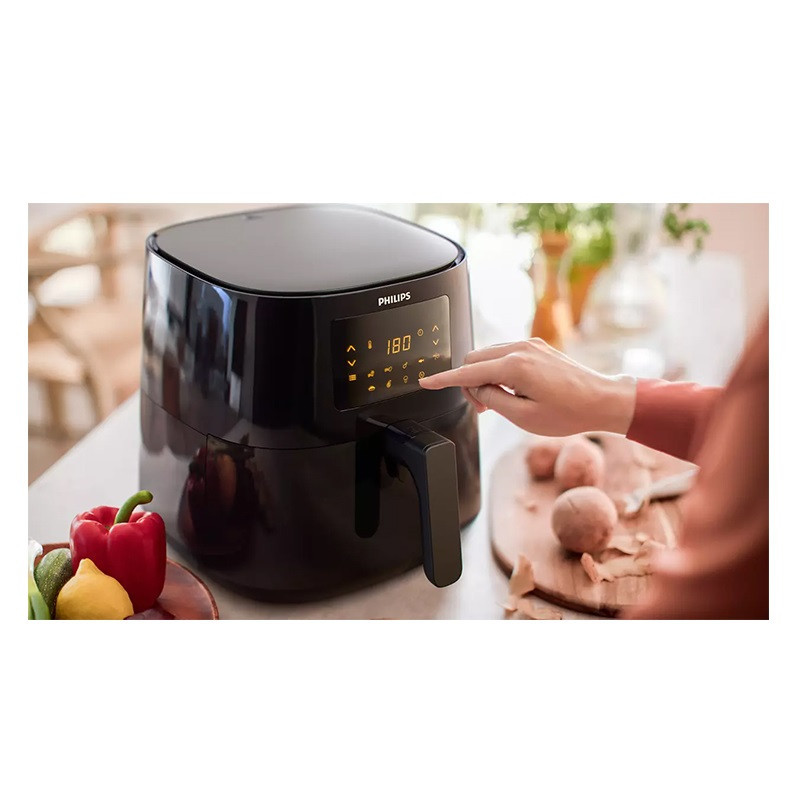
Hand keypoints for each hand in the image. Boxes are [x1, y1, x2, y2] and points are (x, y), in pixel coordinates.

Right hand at [419, 338, 636, 436]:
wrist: (602, 400)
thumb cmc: (569, 413)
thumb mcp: (524, 417)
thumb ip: (493, 400)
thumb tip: (479, 389)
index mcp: (515, 366)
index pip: (468, 372)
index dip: (443, 379)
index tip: (426, 382)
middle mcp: (520, 349)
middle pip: (474, 359)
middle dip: (469, 382)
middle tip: (485, 407)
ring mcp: (529, 344)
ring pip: (487, 355)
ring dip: (484, 376)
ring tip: (501, 400)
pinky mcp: (536, 346)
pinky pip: (503, 353)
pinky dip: (497, 369)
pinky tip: (511, 388)